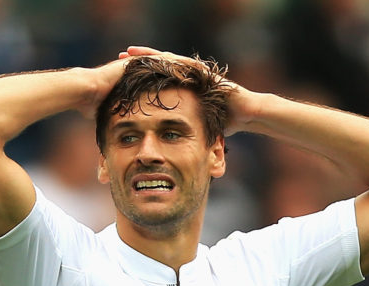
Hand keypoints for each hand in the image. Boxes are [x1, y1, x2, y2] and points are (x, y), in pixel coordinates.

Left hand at [117, 46, 258, 134]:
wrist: (248, 113)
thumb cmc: (226, 121)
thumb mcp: (199, 126)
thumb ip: (185, 131)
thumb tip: (169, 150)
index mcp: (183, 90)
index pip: (158, 80)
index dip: (141, 77)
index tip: (121, 75)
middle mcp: (188, 79)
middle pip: (160, 66)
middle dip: (141, 61)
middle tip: (121, 57)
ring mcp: (198, 74)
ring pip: (170, 61)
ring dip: (151, 56)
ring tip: (133, 52)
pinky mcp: (206, 73)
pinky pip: (186, 65)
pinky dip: (173, 61)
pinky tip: (159, 57)